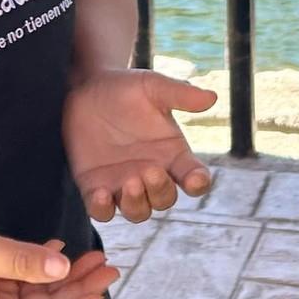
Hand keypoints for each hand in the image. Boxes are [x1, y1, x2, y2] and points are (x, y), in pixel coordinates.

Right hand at [0, 216, 117, 298]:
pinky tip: (55, 248)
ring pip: (34, 294)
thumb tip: (63, 268)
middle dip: (77, 290)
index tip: (100, 289)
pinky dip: (37, 266)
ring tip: (91, 255)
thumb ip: (25, 260)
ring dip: (61, 276)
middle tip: (107, 265)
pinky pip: (18, 280)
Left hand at [63, 69, 216, 222]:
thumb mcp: (154, 87)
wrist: (86, 87)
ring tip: (130, 183)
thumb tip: (212, 97)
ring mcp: (123, 184)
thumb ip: (180, 94)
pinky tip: (102, 194)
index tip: (196, 180)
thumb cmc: (126, 87)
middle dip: (160, 191)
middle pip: (164, 199)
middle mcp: (151, 174)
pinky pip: (102, 212)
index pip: (193, 176)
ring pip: (138, 211)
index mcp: (171, 153)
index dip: (198, 183)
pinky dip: (103, 210)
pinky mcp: (95, 188)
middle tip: (150, 170)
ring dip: (136, 204)